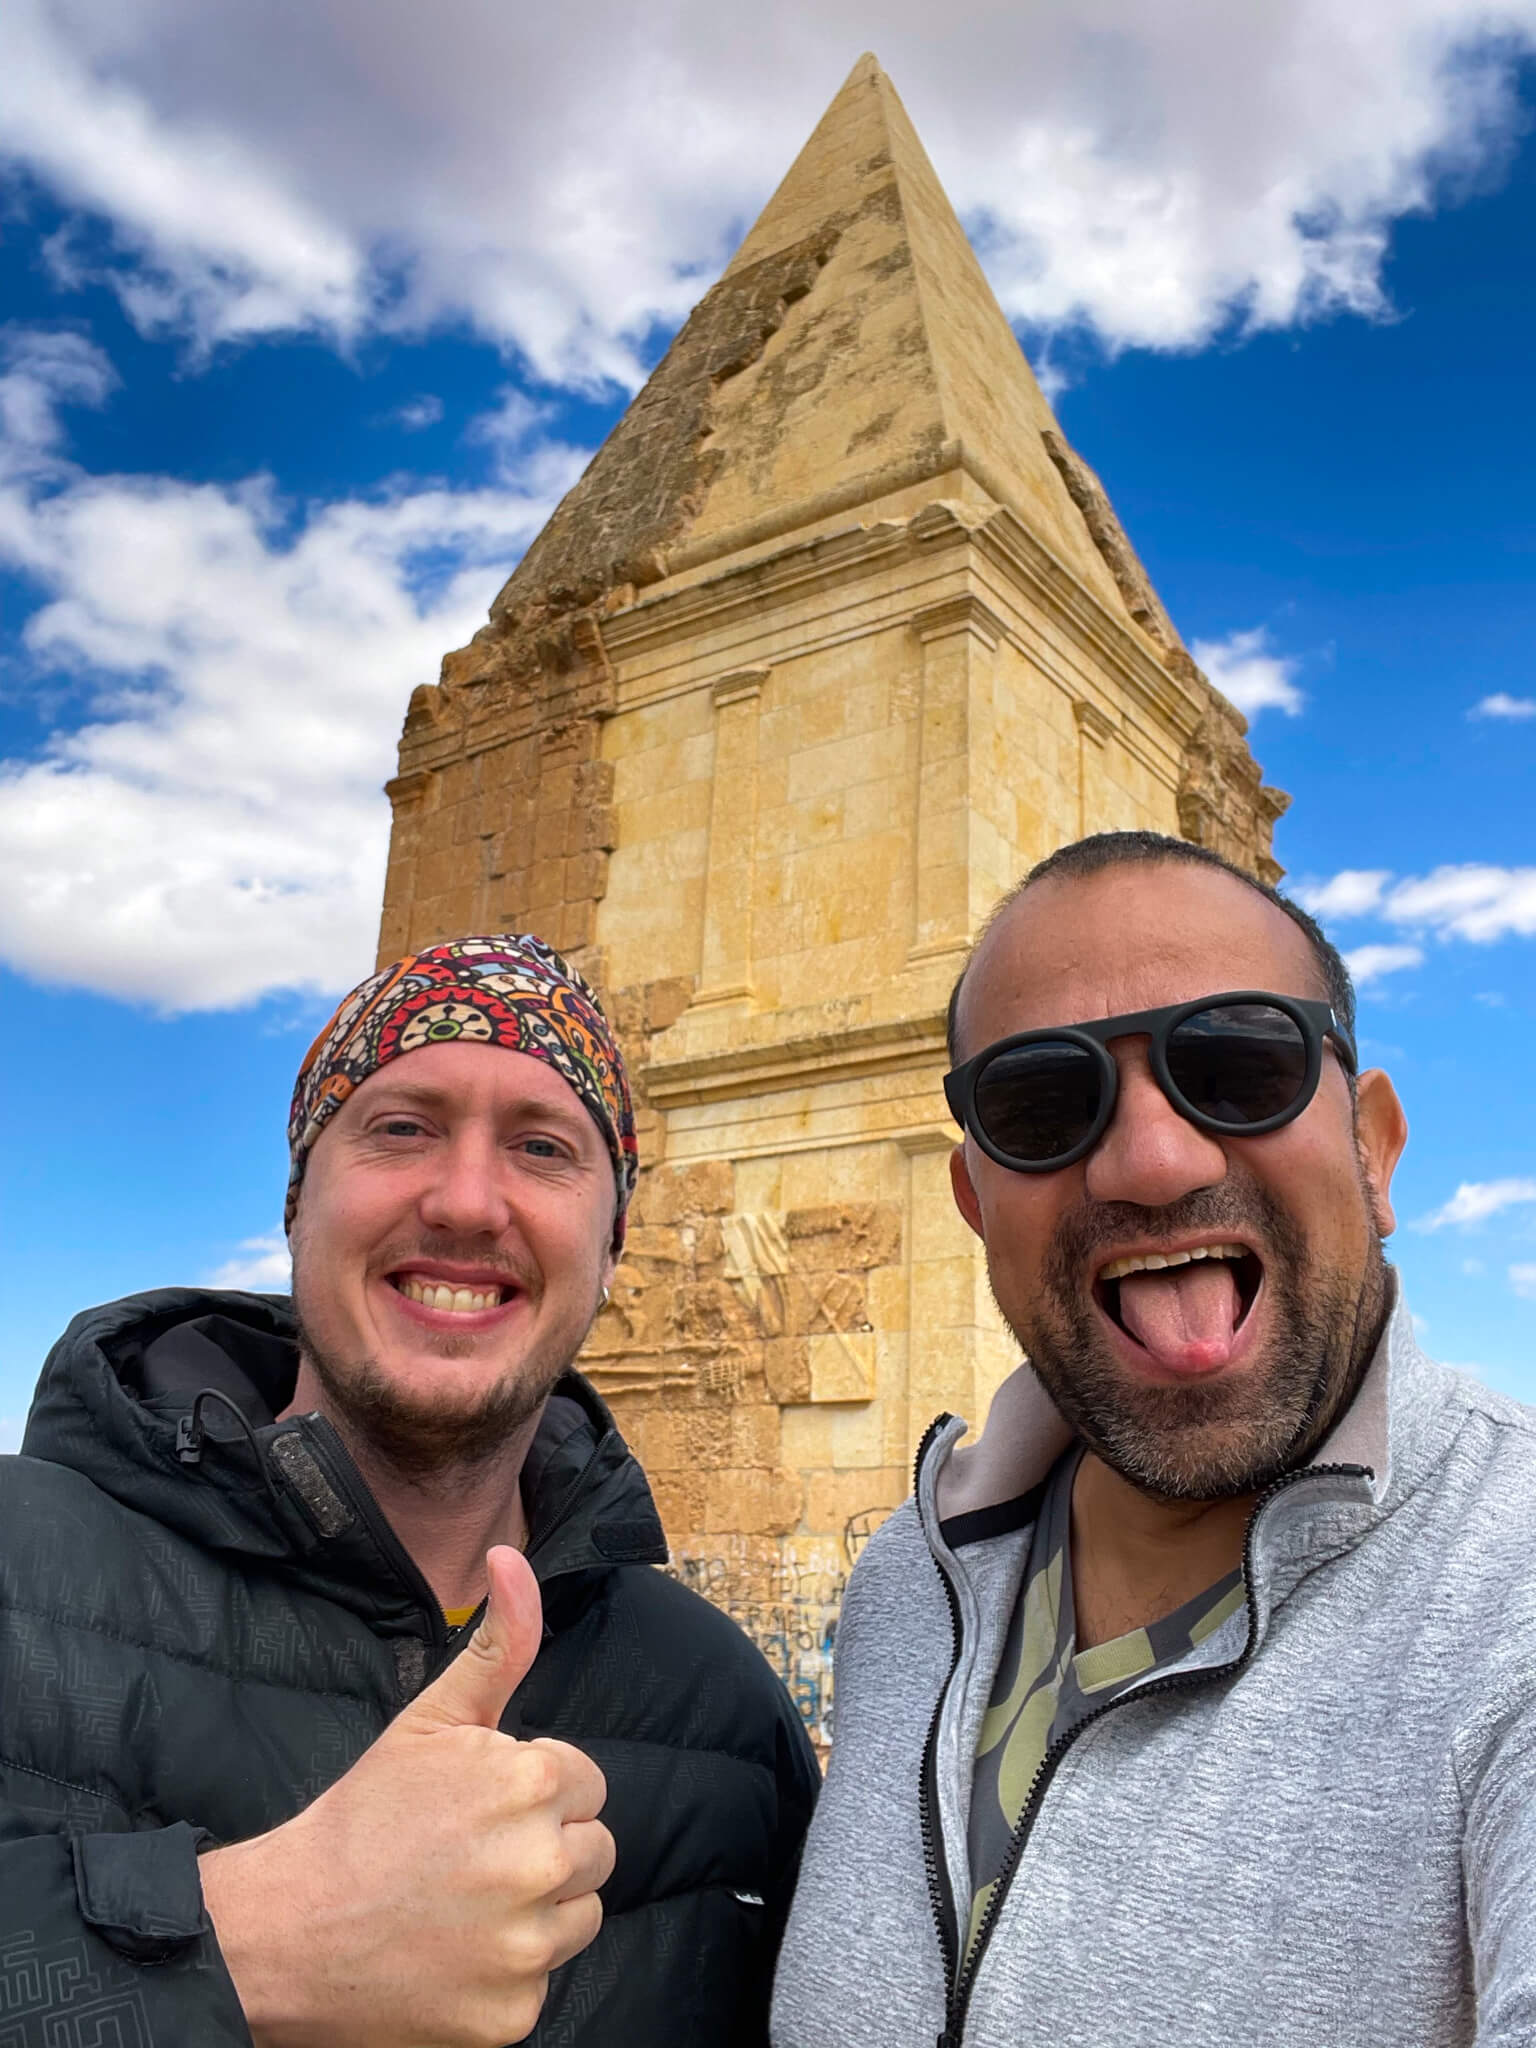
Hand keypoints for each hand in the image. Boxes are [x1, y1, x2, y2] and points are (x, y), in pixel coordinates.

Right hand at [200, 1545, 611, 2046]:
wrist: (287, 1930)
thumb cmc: (362, 1817)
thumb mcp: (429, 1719)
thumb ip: (497, 1643)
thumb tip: (512, 1557)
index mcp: (530, 1783)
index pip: (586, 1783)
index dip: (535, 1791)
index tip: (479, 1806)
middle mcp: (539, 1865)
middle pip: (596, 1850)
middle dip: (545, 1847)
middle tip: (469, 1855)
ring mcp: (527, 1947)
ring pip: (580, 1916)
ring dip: (537, 1911)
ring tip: (463, 1901)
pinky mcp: (512, 2015)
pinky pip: (544, 1981)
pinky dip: (506, 1974)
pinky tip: (454, 1955)